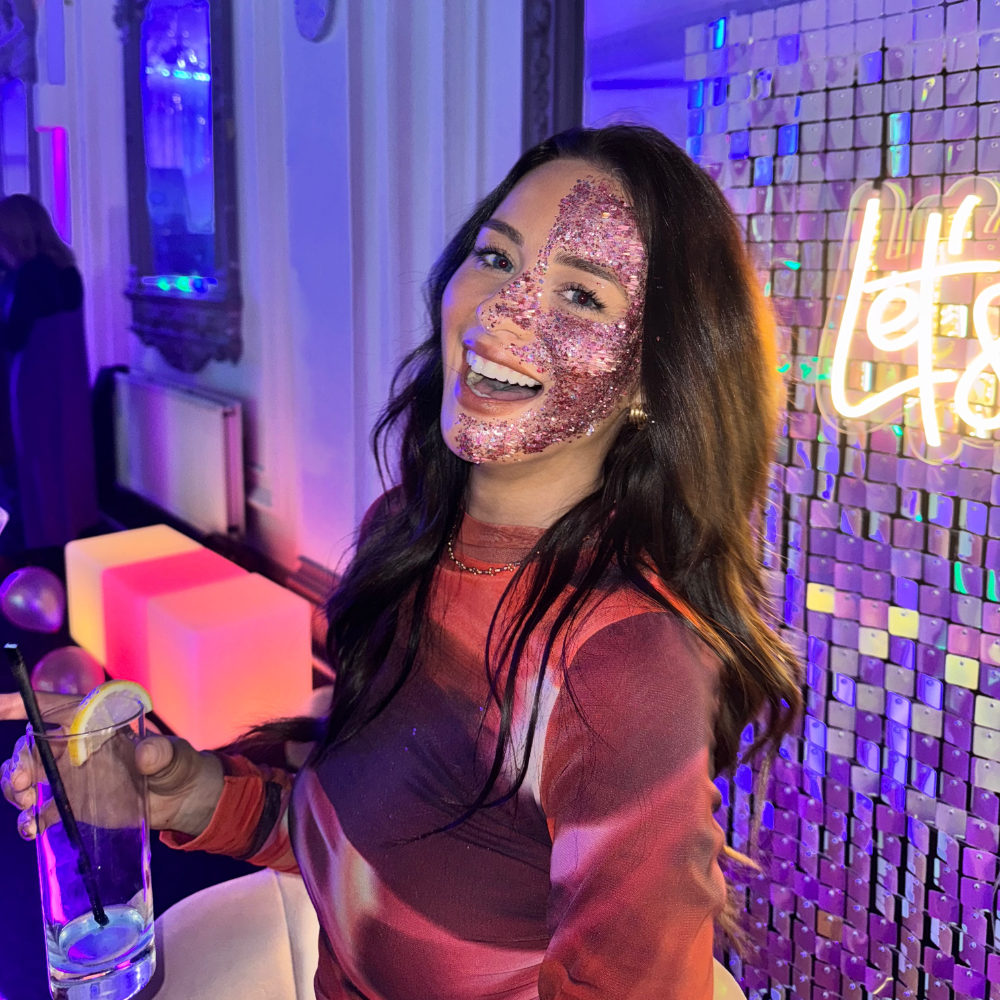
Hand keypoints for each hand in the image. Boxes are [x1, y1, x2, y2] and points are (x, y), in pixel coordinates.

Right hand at [1, 693, 223, 839]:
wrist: (180, 799)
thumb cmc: (177, 764)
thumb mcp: (173, 755)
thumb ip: (161, 753)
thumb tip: (146, 754)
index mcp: (97, 721)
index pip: (53, 705)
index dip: (22, 703)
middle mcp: (77, 745)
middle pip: (32, 745)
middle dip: (18, 762)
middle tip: (24, 784)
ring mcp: (70, 774)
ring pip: (27, 774)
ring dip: (16, 787)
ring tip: (27, 803)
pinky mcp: (71, 802)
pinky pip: (39, 809)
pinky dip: (28, 819)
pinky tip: (31, 828)